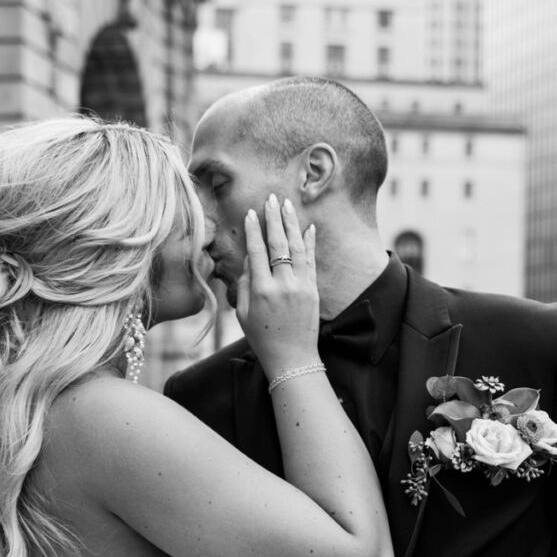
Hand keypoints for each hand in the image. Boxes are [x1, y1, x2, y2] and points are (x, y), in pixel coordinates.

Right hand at [235, 195, 320, 380]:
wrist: (291, 357)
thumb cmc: (262, 338)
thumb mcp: (242, 315)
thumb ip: (243, 285)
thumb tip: (250, 260)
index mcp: (260, 291)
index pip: (256, 252)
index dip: (253, 231)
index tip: (251, 213)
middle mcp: (281, 285)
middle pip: (277, 244)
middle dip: (274, 218)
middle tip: (272, 198)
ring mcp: (300, 286)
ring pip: (296, 247)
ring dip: (291, 224)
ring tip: (288, 205)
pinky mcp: (313, 289)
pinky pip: (311, 259)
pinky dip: (310, 242)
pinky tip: (307, 227)